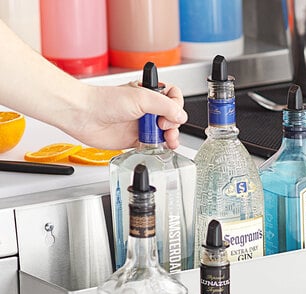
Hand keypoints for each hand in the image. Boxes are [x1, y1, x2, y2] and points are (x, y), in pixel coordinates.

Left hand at [62, 81, 187, 149]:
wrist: (84, 116)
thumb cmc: (104, 101)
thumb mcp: (141, 98)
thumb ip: (165, 105)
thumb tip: (181, 115)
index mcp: (149, 93)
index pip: (173, 98)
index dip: (176, 107)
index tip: (168, 114)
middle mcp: (146, 109)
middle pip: (172, 118)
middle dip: (173, 125)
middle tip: (163, 127)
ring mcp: (141, 125)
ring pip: (165, 134)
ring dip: (170, 138)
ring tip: (166, 141)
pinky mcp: (135, 140)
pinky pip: (154, 146)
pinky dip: (159, 148)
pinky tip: (157, 147)